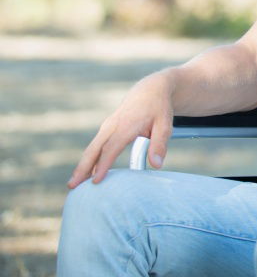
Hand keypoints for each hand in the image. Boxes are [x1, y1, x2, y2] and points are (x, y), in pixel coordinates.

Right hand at [68, 72, 174, 187]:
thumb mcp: (165, 125)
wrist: (150, 90)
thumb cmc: (158, 109)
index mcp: (126, 125)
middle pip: (94, 149)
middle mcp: (112, 125)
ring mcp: (107, 126)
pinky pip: (95, 145)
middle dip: (82, 168)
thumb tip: (156, 165)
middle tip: (72, 186)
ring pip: (92, 148)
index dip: (103, 164)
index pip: (112, 147)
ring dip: (82, 165)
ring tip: (73, 184)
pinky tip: (85, 173)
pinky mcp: (106, 129)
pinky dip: (88, 159)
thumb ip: (160, 144)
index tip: (96, 181)